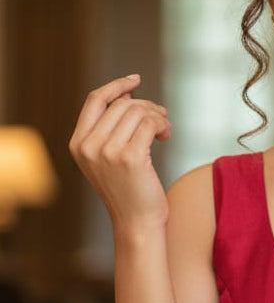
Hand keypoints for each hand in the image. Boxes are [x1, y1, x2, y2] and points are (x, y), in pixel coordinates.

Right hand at [69, 74, 171, 235]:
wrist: (137, 223)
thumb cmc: (129, 191)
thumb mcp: (109, 158)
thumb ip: (111, 128)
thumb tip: (128, 92)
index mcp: (78, 144)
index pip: (95, 100)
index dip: (116, 85)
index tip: (135, 80)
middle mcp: (88, 146)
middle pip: (121, 104)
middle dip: (146, 106)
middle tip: (162, 117)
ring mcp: (107, 151)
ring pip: (137, 112)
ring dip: (157, 115)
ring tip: (165, 128)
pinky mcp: (129, 157)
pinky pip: (149, 124)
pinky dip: (161, 124)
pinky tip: (166, 135)